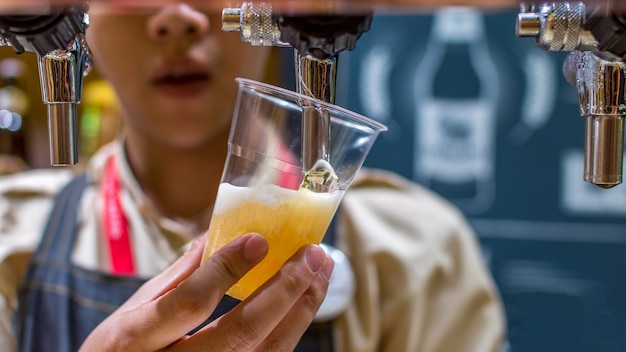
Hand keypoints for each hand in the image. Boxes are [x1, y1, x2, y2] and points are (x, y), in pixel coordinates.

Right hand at [79, 233, 333, 350]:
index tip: (259, 240)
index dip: (225, 270)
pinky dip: (292, 330)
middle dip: (284, 290)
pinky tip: (306, 303)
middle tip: (313, 254)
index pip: (189, 303)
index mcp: (136, 337)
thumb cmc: (120, 349)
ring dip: (300, 310)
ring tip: (321, 273)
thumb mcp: (133, 310)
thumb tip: (215, 231)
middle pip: (240, 332)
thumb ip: (176, 275)